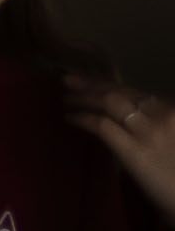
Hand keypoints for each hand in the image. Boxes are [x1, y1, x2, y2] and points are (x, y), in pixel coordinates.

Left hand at [73, 72, 174, 211]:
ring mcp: (151, 131)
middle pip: (122, 92)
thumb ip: (155, 121)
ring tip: (66, 97)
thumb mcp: (171, 135)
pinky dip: (82, 118)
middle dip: (93, 83)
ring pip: (110, 102)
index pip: (137, 91)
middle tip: (69, 79)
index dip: (110, 83)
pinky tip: (70, 117)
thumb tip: (125, 112)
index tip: (92, 81)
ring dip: (84, 97)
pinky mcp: (135, 151)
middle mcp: (166, 113)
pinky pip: (102, 126)